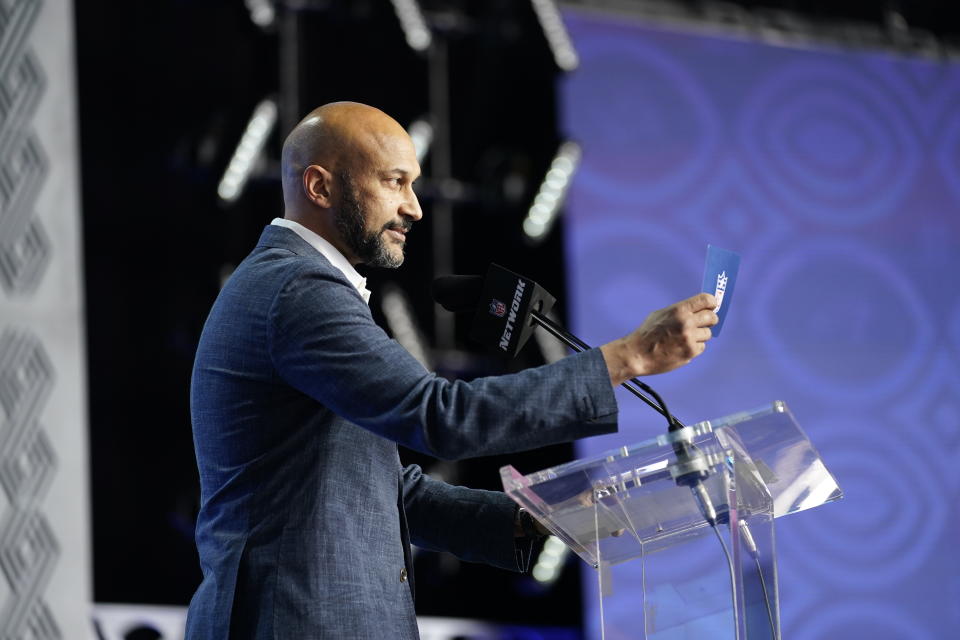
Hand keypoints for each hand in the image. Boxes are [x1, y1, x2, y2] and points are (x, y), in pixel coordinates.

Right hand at [600, 293, 718, 384]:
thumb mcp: (661, 314)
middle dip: (709, 320)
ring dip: (700, 335)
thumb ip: (681, 311)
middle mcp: (686, 323)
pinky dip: (694, 347)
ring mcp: (689, 338)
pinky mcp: (690, 352)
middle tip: (704, 322)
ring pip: (707, 334)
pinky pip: (701, 347)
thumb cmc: (648, 334)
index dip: (711, 303)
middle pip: (712, 317)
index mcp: (679, 310)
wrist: (638, 354)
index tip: (711, 306)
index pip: (706, 300)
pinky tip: (681, 347)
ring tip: (685, 338)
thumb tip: (698, 309)